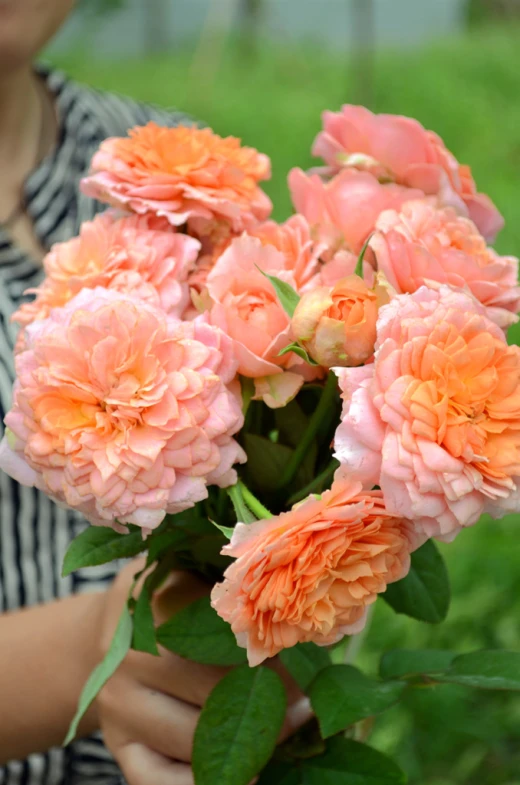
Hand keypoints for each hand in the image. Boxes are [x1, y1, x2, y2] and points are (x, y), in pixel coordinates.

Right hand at [96, 560, 309, 784]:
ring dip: (252, 741)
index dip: (272, 648)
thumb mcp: (193, 570)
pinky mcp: (118, 743)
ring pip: (196, 739)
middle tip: (307, 697)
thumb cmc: (166, 595)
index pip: (226, 635)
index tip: (304, 653)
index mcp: (156, 604)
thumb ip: (235, 587)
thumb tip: (302, 616)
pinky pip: (156, 780)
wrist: (100, 630)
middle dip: (272, 696)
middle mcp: (131, 657)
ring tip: (291, 724)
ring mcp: (119, 705)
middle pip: (216, 690)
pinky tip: (248, 774)